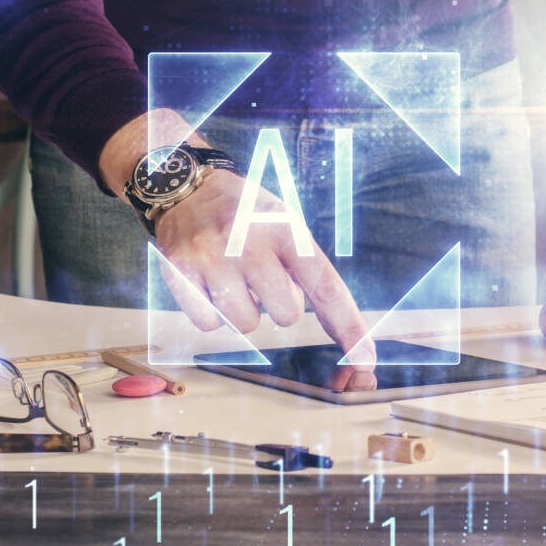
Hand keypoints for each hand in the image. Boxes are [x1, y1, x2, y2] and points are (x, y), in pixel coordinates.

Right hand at [155, 168, 376, 389]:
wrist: (185, 187)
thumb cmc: (244, 212)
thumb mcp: (282, 221)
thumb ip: (306, 266)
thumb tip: (338, 324)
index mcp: (284, 227)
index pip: (325, 285)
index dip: (348, 324)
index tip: (366, 357)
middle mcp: (249, 243)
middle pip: (286, 315)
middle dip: (279, 304)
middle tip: (262, 277)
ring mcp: (212, 259)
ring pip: (246, 324)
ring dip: (244, 310)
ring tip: (233, 277)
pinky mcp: (180, 274)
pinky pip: (209, 324)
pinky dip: (212, 313)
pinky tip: (209, 283)